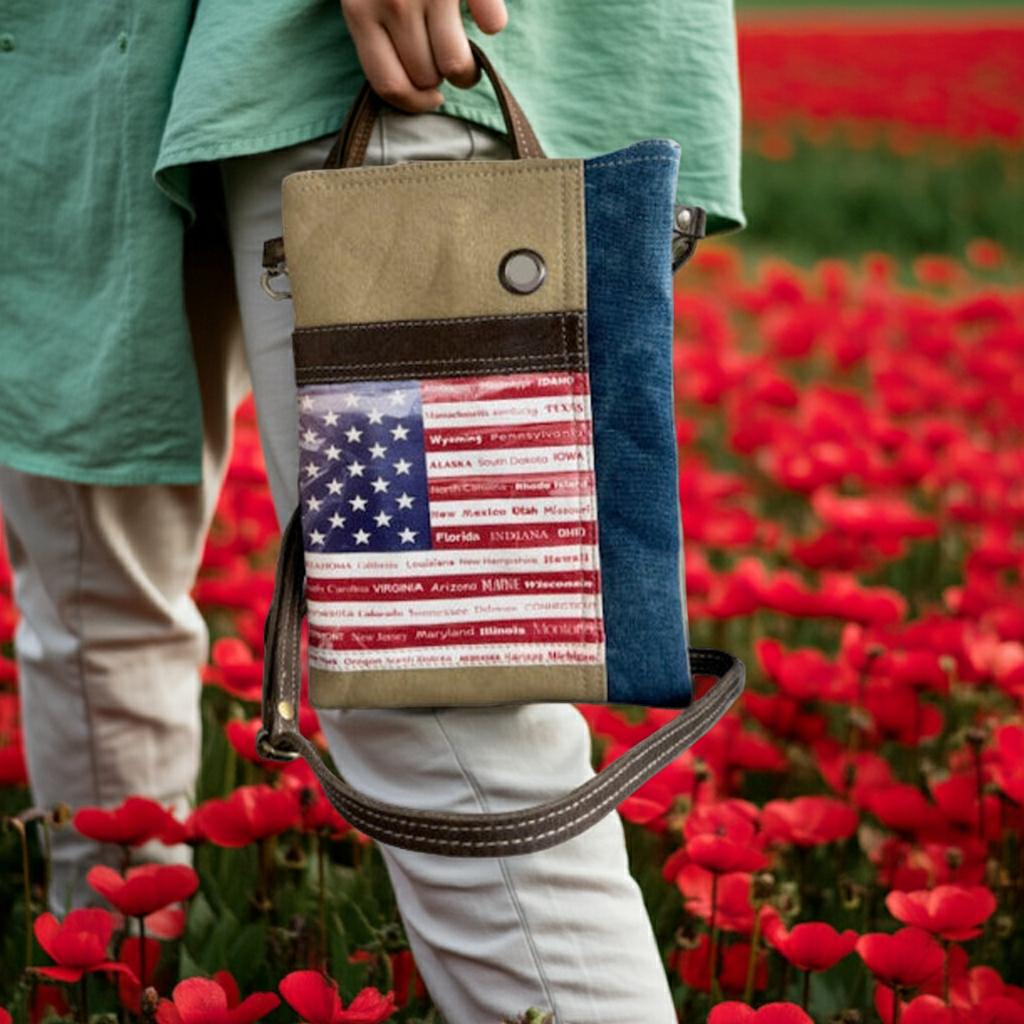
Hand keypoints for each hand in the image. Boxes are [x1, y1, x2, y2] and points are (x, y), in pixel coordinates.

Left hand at [340, 0, 507, 112]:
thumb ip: (375, 31)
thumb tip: (410, 86)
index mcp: (361, 12)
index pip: (390, 86)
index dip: (414, 102)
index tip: (429, 97)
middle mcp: (394, 4)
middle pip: (427, 77)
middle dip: (440, 78)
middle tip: (445, 61)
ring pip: (457, 65)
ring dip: (467, 69)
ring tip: (467, 56)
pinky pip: (492, 22)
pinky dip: (493, 22)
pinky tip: (485, 15)